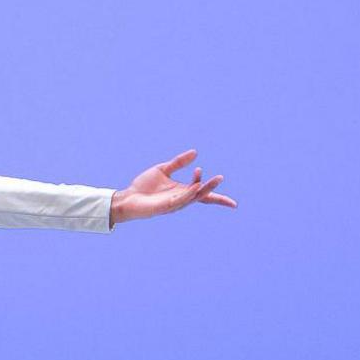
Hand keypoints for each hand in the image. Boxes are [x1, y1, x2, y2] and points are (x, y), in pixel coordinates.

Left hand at [111, 149, 236, 224]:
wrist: (128, 197)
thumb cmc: (144, 186)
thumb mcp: (162, 170)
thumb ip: (178, 162)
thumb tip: (195, 152)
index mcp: (182, 190)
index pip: (203, 193)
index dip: (217, 196)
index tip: (232, 200)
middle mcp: (181, 198)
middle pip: (202, 194)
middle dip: (212, 187)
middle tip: (221, 177)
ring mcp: (174, 203)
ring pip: (194, 197)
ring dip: (204, 188)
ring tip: (215, 179)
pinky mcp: (166, 206)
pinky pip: (181, 199)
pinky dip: (190, 193)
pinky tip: (196, 186)